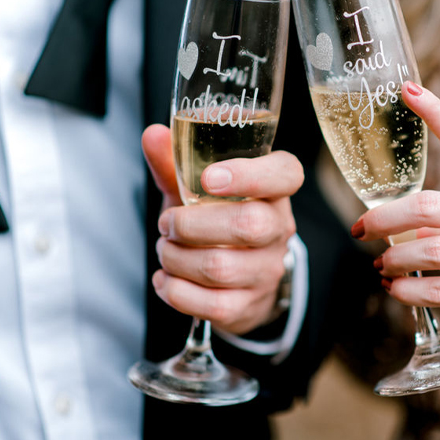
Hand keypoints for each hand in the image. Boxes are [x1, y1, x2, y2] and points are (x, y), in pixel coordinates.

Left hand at [142, 124, 302, 334]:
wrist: (239, 278)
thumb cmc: (217, 218)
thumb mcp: (199, 189)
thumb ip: (177, 163)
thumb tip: (153, 134)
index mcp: (274, 190)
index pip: (286, 174)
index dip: (251, 175)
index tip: (210, 178)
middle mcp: (279, 228)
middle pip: (249, 225)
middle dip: (192, 224)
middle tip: (167, 223)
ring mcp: (267, 270)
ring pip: (220, 267)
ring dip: (176, 258)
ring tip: (164, 249)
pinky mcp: (249, 304)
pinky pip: (211, 305)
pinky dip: (176, 291)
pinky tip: (165, 280)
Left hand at [351, 83, 439, 363]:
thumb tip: (393, 227)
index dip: (435, 113)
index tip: (406, 91)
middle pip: (428, 207)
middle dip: (384, 219)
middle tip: (360, 229)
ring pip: (431, 252)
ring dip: (394, 259)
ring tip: (381, 264)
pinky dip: (409, 291)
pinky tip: (395, 288)